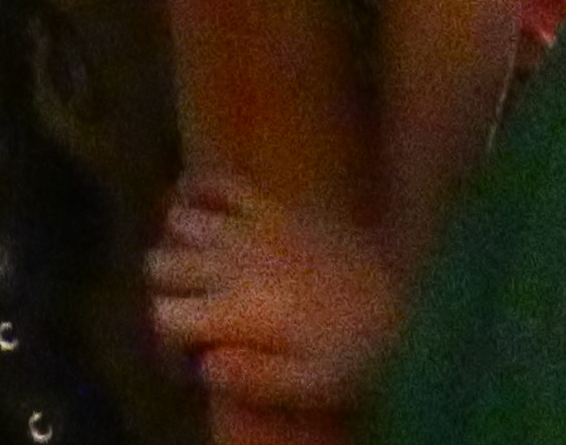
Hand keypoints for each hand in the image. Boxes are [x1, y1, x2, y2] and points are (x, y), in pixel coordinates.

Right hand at [143, 172, 405, 407]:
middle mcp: (229, 262)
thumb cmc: (358, 350)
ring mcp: (247, 225)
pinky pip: (215, 182)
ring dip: (181, 246)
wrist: (405, 295)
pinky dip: (197, 191)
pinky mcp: (268, 203)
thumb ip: (251, 379)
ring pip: (178, 223)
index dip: (171, 339)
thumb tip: (204, 366)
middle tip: (197, 313)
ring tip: (200, 267)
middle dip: (170, 291)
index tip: (193, 353)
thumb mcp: (310, 384)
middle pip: (160, 264)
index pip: (165, 315)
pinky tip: (200, 209)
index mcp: (236, 311)